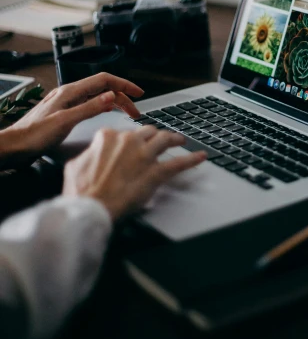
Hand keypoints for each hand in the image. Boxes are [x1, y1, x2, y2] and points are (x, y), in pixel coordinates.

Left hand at [0, 73, 143, 166]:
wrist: (15, 146)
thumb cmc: (35, 135)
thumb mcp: (66, 121)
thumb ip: (90, 108)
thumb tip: (111, 96)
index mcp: (71, 92)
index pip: (104, 80)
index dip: (123, 85)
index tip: (138, 92)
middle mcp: (69, 94)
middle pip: (102, 89)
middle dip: (122, 97)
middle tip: (135, 111)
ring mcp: (67, 103)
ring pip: (97, 97)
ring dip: (114, 103)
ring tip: (127, 114)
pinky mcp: (65, 112)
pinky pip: (89, 105)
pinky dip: (103, 108)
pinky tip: (107, 114)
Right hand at [63, 126, 206, 220]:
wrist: (91, 207)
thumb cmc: (81, 191)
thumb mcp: (76, 165)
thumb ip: (88, 154)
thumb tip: (91, 154)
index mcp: (108, 137)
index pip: (123, 132)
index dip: (128, 140)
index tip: (131, 144)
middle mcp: (129, 141)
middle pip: (147, 132)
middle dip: (153, 136)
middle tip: (158, 141)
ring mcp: (144, 155)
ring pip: (165, 139)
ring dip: (174, 139)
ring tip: (180, 140)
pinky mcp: (156, 172)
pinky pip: (179, 163)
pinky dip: (192, 159)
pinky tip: (201, 156)